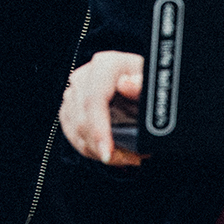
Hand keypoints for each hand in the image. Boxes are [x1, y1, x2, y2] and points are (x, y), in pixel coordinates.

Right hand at [60, 50, 143, 166]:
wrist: (141, 83)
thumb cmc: (147, 83)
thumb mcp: (153, 84)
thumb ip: (142, 84)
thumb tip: (126, 84)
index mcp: (106, 65)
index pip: (94, 100)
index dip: (99, 130)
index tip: (108, 153)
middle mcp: (87, 75)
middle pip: (83, 119)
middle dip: (104, 147)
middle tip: (131, 158)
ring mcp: (76, 89)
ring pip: (76, 130)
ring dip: (99, 151)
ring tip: (126, 155)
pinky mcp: (71, 104)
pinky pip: (72, 132)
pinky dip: (90, 148)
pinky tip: (109, 151)